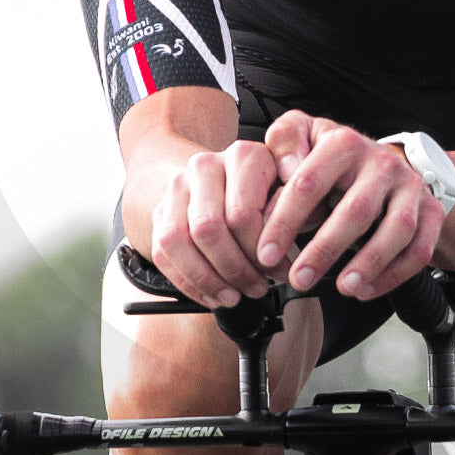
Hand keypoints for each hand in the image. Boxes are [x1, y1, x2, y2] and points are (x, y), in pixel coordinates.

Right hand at [148, 139, 286, 308]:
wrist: (233, 180)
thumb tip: (287, 219)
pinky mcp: (160, 211)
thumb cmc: (272, 192)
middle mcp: (204, 167)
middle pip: (207, 228)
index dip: (260, 250)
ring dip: (207, 279)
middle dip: (234, 268)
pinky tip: (212, 295)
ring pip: (177, 241)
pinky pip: (162, 253)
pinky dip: (187, 282)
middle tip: (258, 288)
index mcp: (242, 156)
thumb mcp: (293, 192)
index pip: (242, 213)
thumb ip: (291, 203)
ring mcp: (177, 188)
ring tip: (234, 297)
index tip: (280, 271)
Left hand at [256, 111, 444, 299]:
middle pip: (356, 210)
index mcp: (343, 143)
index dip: (284, 223)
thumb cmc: (332, 157)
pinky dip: (395, 274)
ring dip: (369, 263)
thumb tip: (285, 170)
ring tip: (343, 289)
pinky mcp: (431, 210)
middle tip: (299, 279)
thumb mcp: (302, 135)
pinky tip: (366, 290)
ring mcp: (410, 187)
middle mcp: (382, 162)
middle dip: (325, 250)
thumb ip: (283, 143)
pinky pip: (420, 248)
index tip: (266, 255)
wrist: (383, 160)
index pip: (309, 183)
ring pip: (396, 229)